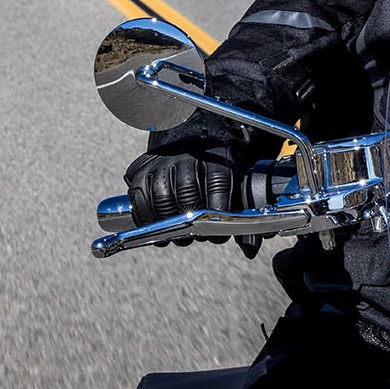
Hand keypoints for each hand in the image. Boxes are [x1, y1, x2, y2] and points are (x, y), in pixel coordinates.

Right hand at [125, 144, 239, 243]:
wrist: (191, 137)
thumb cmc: (216, 168)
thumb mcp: (235, 182)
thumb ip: (242, 217)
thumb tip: (250, 250)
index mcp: (217, 156)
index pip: (218, 184)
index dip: (218, 212)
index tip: (217, 235)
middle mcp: (188, 154)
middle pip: (188, 193)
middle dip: (192, 223)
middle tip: (197, 237)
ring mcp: (162, 161)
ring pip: (162, 198)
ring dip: (169, 224)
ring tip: (178, 235)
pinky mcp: (141, 169)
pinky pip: (139, 198)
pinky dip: (147, 219)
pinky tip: (157, 228)